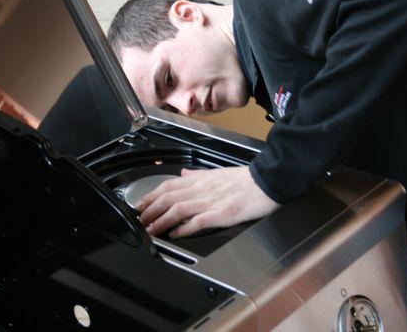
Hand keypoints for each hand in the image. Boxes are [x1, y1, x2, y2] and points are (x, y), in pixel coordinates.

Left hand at [137, 166, 279, 237]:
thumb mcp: (217, 172)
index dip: (150, 196)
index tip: (139, 205)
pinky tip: (176, 234)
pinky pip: (199, 220)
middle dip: (150, 210)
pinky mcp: (223, 213)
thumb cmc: (245, 179)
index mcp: (201, 180)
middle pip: (169, 197)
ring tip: (151, 230)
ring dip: (162, 220)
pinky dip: (185, 228)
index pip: (168, 186)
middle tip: (138, 221)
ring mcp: (212, 201)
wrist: (268, 180)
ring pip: (179, 209)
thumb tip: (183, 174)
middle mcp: (202, 189)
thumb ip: (198, 174)